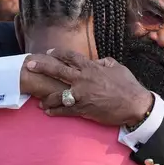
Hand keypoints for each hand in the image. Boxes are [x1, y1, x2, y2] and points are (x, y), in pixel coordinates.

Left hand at [30, 49, 152, 126]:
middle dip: (42, 67)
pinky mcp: (83, 110)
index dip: (58, 53)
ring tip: (39, 101)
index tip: (49, 52)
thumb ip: (103, 62)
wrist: (134, 104)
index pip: (70, 56)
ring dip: (46, 97)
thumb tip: (96, 61)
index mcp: (91, 68)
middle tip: (29, 65)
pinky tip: (48, 112)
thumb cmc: (127, 85)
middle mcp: (83, 79)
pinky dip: (55, 111)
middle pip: (58, 70)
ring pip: (57, 94)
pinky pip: (65, 110)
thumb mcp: (117, 67)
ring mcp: (82, 95)